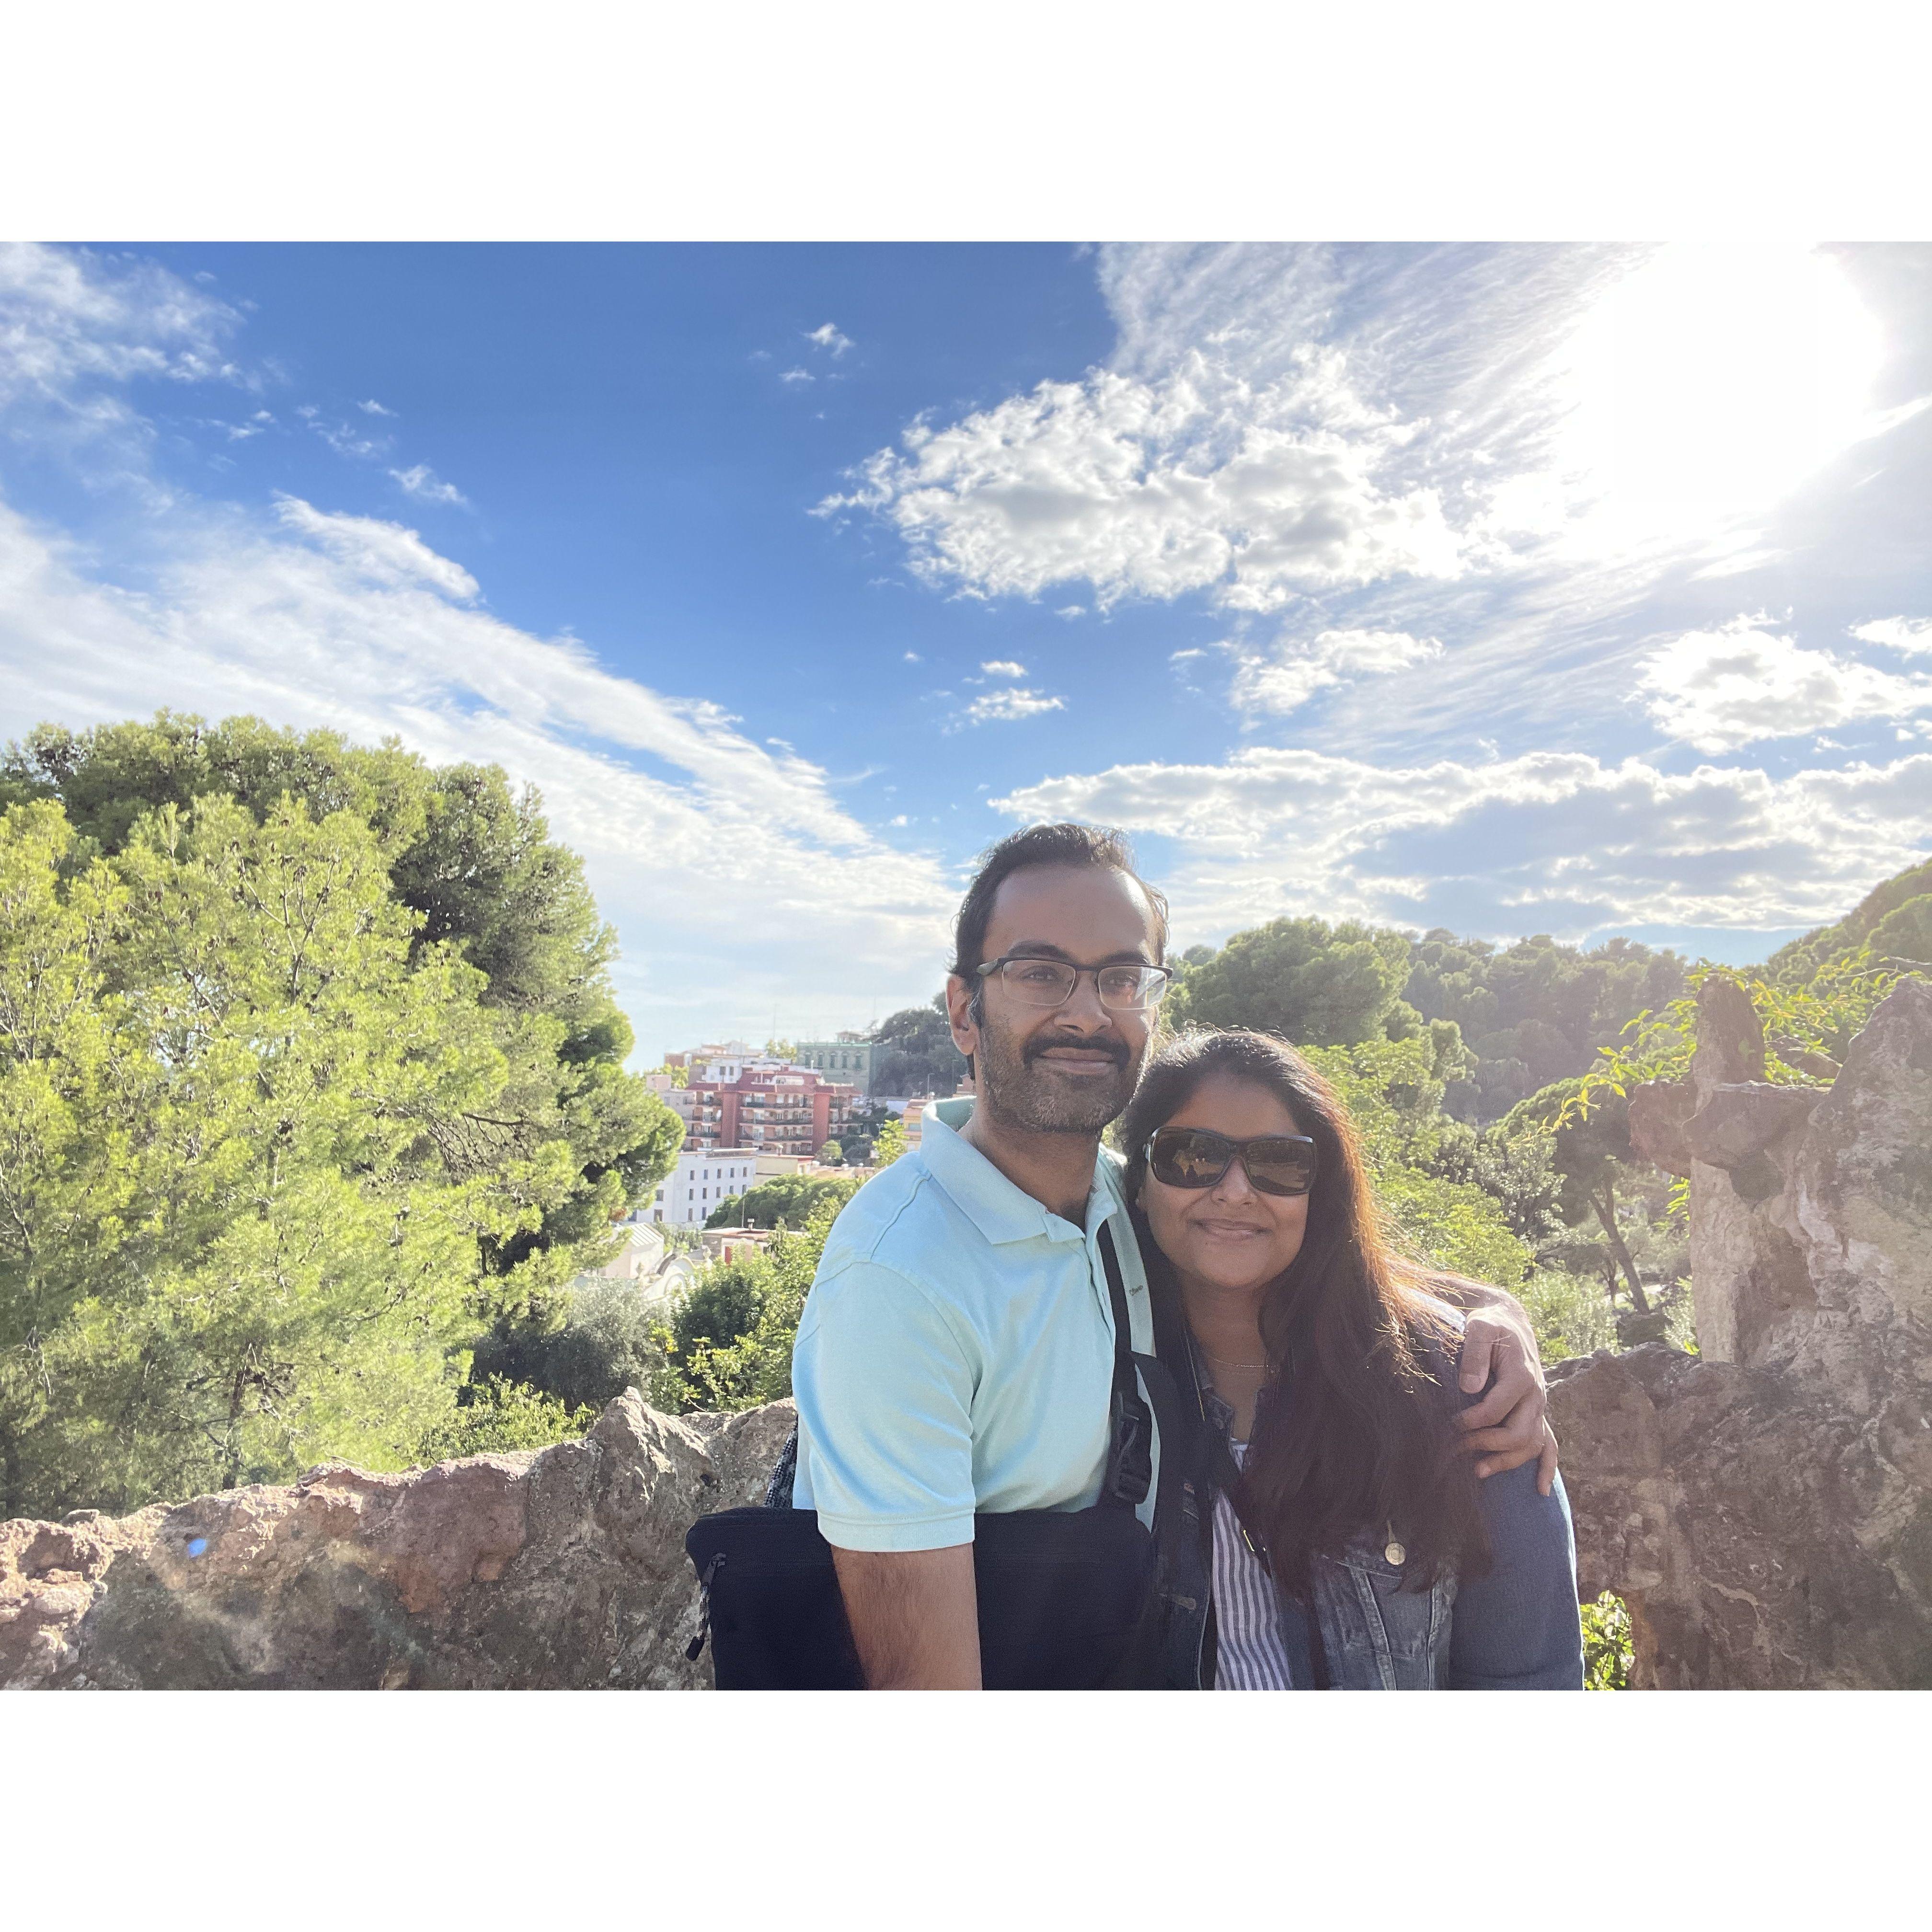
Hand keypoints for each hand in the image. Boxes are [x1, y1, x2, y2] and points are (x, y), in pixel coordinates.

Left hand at [1453, 1304, 1558, 1494]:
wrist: (1510, 1323)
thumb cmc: (1490, 1326)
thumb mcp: (1479, 1328)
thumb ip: (1474, 1354)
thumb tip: (1469, 1387)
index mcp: (1521, 1375)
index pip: (1497, 1409)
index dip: (1472, 1421)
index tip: (1451, 1423)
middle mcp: (1535, 1395)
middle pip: (1517, 1433)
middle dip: (1486, 1445)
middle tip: (1457, 1448)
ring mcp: (1539, 1407)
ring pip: (1531, 1444)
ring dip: (1507, 1461)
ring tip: (1478, 1471)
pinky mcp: (1537, 1413)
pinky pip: (1549, 1444)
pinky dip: (1546, 1467)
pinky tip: (1539, 1489)